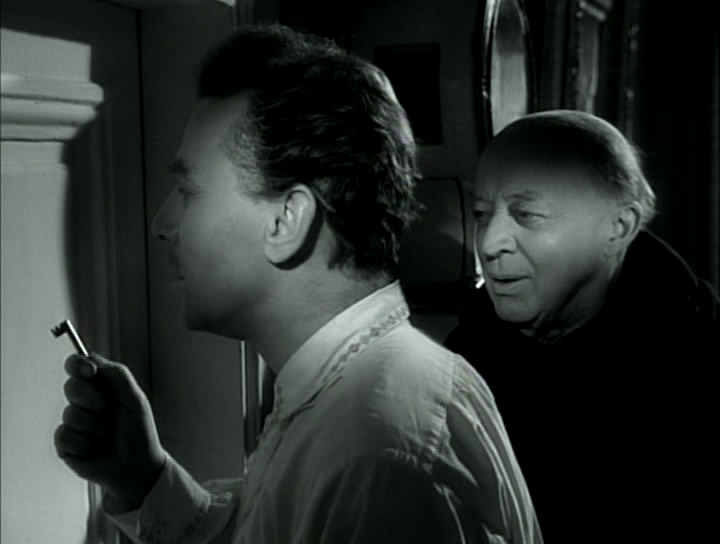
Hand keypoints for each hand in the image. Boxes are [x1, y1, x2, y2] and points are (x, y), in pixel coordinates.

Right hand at [54, 353, 166, 511]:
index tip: (89, 370)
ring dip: (92, 425)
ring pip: (69, 413)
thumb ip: (119, 376)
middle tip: (105, 408)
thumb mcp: (136, 400)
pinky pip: (63, 435)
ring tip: (106, 435)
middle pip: (71, 386)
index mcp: (102, 388)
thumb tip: (95, 360)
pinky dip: (82, 443)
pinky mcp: (66, 445)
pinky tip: (94, 449)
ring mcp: (75, 424)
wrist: (138, 467)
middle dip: (89, 397)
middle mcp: (86, 403)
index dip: (78, 364)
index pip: (80, 367)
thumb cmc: (140, 433)